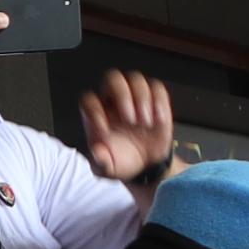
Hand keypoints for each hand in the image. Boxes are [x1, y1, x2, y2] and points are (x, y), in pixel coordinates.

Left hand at [72, 68, 177, 183]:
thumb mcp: (107, 169)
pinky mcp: (155, 100)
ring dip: (142, 99)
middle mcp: (114, 102)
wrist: (147, 165)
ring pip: (135, 79)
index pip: (89, 100)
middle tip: (131, 120)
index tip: (105, 132)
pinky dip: (159, 102)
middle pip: (112, 79)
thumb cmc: (122, 162)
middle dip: (122, 96)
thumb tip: (98, 154)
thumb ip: (100, 163)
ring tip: (145, 123)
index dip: (94, 112)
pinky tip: (158, 120)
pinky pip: (157, 88)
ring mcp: (135, 98)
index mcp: (96, 115)